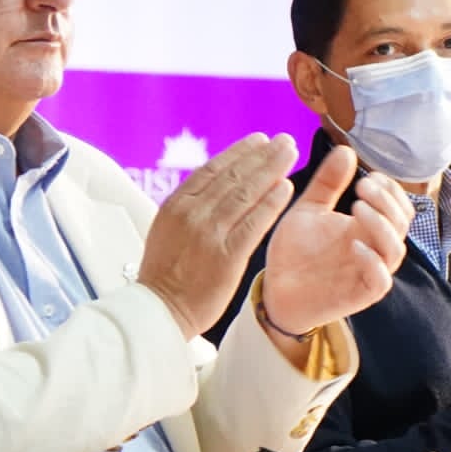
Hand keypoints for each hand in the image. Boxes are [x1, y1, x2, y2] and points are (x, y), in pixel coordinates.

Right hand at [139, 133, 298, 340]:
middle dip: (262, 155)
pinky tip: (286, 188)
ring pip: (245, 193)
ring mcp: (210, 233)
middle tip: (284, 141)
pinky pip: (254, 223)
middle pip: (233, 175)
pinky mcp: (227, 255)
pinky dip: (271, 203)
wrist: (160, 311)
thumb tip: (216, 183)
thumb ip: (191, 206)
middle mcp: (192, 213)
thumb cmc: (166, 273)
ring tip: (290, 154)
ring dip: (271, 170)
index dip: (239, 151)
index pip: (213, 168)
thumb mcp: (168, 228)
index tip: (259, 140)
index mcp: (176, 205)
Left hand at [262, 145, 413, 337]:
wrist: (274, 289)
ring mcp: (369, 272)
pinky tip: (354, 245)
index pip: (398, 206)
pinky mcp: (360, 296)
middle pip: (402, 223)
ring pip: (396, 250)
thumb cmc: (295, 251)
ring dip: (382, 226)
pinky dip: (373, 262)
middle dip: (387, 202)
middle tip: (362, 188)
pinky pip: (380, 281)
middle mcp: (374, 248)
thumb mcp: (309, 209)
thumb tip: (346, 150)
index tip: (370, 176)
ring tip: (357, 208)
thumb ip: (327, 183)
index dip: (391, 190)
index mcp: (366, 227)